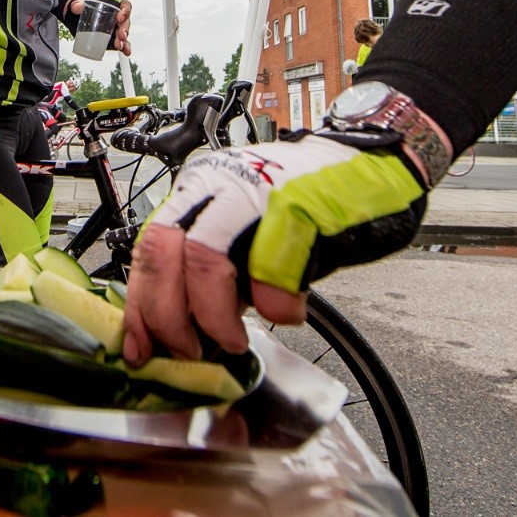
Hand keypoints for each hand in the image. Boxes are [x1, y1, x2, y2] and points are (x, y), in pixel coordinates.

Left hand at [68, 0, 133, 55]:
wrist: (74, 19)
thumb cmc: (80, 8)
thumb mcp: (76, 4)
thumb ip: (76, 4)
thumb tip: (78, 7)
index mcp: (111, 5)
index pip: (124, 5)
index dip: (125, 11)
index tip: (120, 18)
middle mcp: (116, 16)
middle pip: (125, 22)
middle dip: (124, 29)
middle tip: (120, 36)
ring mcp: (114, 28)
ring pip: (123, 34)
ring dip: (123, 41)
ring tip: (118, 46)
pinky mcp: (112, 39)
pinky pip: (120, 43)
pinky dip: (124, 48)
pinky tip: (126, 52)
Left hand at [122, 135, 424, 363]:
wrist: (374, 164)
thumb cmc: (315, 206)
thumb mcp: (248, 240)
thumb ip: (215, 276)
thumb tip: (188, 333)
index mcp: (198, 192)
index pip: (148, 250)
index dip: (142, 307)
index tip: (142, 349)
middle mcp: (216, 184)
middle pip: (164, 251)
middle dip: (170, 317)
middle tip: (191, 352)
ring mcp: (254, 188)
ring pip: (204, 256)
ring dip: (215, 314)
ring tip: (235, 341)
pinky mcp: (297, 200)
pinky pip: (271, 264)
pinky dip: (276, 304)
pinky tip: (287, 313)